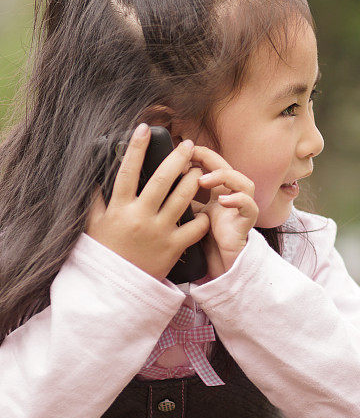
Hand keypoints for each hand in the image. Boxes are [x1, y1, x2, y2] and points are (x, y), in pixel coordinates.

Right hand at [86, 124, 210, 279]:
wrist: (116, 289)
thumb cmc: (106, 253)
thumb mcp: (93, 224)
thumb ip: (95, 198)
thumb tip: (96, 172)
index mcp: (119, 208)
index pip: (126, 171)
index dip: (136, 148)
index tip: (144, 128)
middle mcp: (140, 217)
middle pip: (162, 180)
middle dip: (177, 159)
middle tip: (188, 144)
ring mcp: (159, 232)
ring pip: (182, 199)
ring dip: (194, 181)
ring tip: (200, 170)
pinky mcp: (174, 248)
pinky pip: (194, 228)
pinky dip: (203, 216)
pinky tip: (207, 207)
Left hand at [189, 146, 258, 278]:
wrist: (216, 269)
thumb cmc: (201, 244)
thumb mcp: (186, 217)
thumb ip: (178, 200)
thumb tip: (153, 185)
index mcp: (215, 195)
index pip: (211, 166)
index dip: (198, 156)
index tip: (178, 153)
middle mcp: (230, 199)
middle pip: (227, 168)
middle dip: (210, 158)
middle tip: (190, 154)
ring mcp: (240, 210)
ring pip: (245, 183)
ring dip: (225, 176)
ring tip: (203, 180)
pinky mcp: (245, 224)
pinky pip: (250, 206)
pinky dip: (239, 200)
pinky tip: (223, 200)